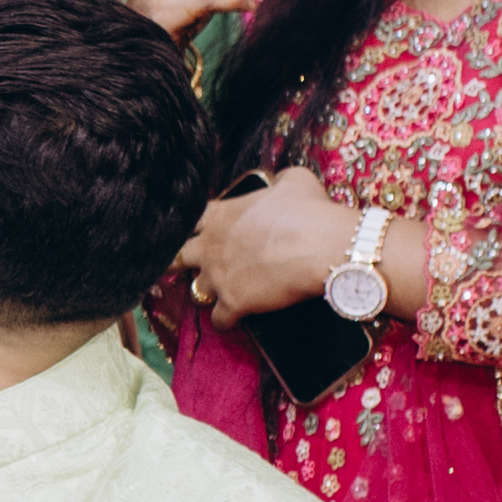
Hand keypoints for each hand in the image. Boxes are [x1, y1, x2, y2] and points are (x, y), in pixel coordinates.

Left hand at [172, 166, 349, 325]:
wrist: (324, 246)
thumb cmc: (310, 210)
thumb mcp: (295, 181)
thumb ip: (279, 181)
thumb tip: (281, 181)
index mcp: (219, 215)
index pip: (188, 222)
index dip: (192, 230)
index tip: (197, 235)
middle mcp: (210, 246)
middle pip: (177, 257)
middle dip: (182, 263)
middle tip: (193, 268)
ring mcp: (218, 276)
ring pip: (196, 291)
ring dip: (207, 293)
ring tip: (219, 294)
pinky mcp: (232, 302)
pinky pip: (218, 319)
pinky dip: (224, 321)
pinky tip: (231, 319)